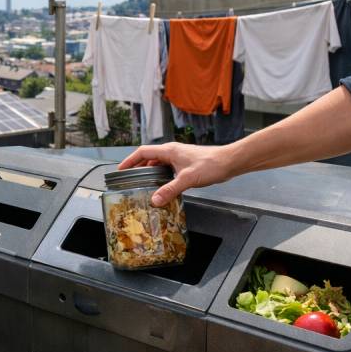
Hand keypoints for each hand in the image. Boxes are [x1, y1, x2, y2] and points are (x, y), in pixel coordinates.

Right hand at [118, 142, 234, 205]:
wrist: (230, 162)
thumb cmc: (211, 165)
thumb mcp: (188, 179)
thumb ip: (170, 190)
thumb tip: (154, 200)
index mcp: (169, 151)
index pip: (142, 152)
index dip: (130, 160)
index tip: (120, 170)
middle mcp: (172, 152)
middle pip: (148, 157)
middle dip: (137, 167)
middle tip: (129, 179)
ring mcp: (179, 157)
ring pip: (158, 162)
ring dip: (149, 171)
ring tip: (142, 183)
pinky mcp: (186, 163)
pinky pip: (167, 167)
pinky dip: (161, 174)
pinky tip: (162, 185)